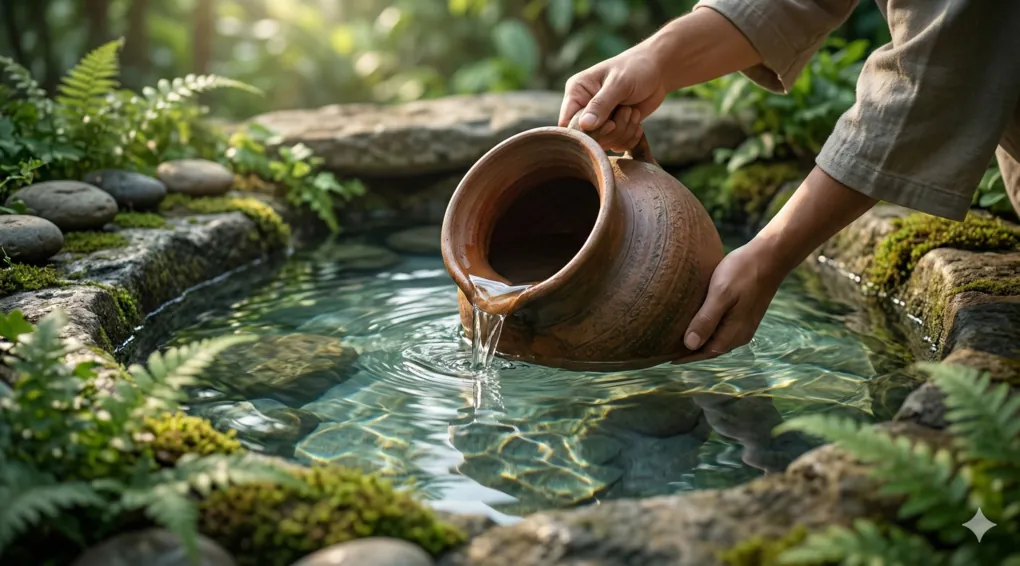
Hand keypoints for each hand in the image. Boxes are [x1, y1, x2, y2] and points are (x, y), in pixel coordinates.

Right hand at [557, 46, 667, 152]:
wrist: (657, 71)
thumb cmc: (636, 69)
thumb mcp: (619, 83)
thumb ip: (601, 104)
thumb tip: (584, 126)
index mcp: (577, 92)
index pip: (568, 123)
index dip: (586, 131)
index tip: (610, 124)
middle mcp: (584, 108)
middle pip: (588, 137)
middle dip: (612, 130)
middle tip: (627, 110)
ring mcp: (598, 120)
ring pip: (604, 143)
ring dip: (624, 131)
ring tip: (632, 111)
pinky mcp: (613, 129)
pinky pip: (616, 145)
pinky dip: (630, 137)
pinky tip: (637, 121)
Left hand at [674, 239, 788, 363]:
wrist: (770, 256)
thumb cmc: (743, 272)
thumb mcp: (721, 294)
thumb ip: (706, 320)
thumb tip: (689, 345)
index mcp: (733, 334)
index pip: (704, 353)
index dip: (684, 357)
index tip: (665, 357)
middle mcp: (740, 334)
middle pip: (710, 349)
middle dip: (690, 351)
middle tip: (667, 349)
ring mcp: (744, 325)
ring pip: (717, 339)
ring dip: (699, 341)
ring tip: (678, 338)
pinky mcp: (744, 314)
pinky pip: (723, 329)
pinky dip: (708, 330)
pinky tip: (698, 322)